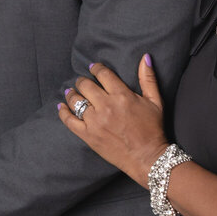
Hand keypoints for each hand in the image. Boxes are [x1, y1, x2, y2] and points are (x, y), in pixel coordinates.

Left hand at [56, 56, 169, 185]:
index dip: (96, 68)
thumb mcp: (155, 101)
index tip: (93, 68)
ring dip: (72, 94)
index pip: (103, 74)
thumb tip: (145, 57)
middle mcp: (106, 106)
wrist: (147, 158)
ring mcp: (95, 121)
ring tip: (72, 92)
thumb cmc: (153, 129)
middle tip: (83, 82)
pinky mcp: (88, 135)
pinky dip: (63, 112)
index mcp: (122, 95)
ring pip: (75, 100)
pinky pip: (68, 120)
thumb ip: (148, 78)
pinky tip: (61, 107)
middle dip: (83, 81)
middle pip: (86, 85)